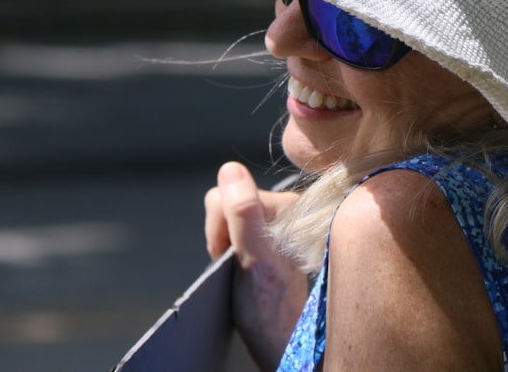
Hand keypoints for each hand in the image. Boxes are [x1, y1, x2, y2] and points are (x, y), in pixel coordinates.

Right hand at [204, 162, 308, 370]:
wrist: (281, 339)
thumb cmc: (269, 307)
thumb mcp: (252, 259)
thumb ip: (243, 213)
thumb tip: (230, 169)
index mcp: (289, 205)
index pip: (227, 194)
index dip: (219, 227)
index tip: (232, 255)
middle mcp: (288, 209)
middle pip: (227, 202)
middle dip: (222, 234)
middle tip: (237, 265)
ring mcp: (279, 223)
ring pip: (227, 217)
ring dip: (225, 244)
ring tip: (241, 271)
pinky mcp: (272, 237)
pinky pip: (235, 229)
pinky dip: (231, 250)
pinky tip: (244, 269)